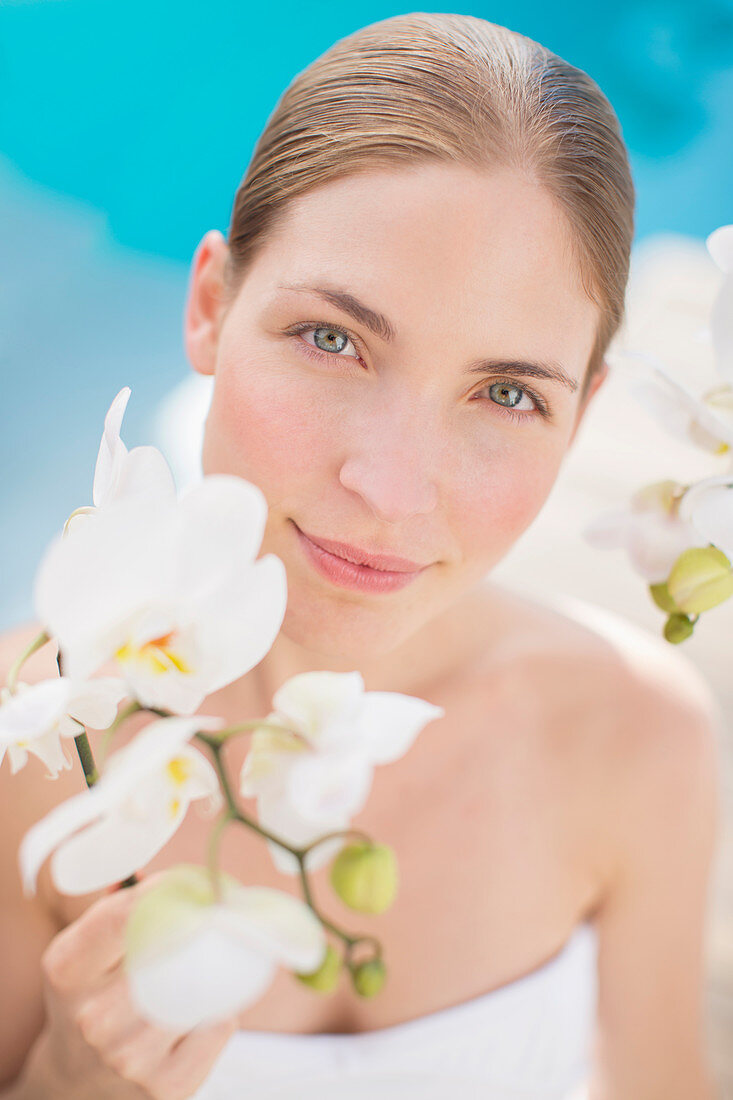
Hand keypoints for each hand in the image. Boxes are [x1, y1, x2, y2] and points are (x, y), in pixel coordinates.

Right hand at [33, 872, 237, 1099]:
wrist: (80, 1083)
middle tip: (219, 911)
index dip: (165, 892)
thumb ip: (121, 908)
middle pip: (169, 953)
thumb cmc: (92, 997)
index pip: (124, 916)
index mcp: (67, 970)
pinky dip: (218, 1011)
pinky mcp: (167, 1086)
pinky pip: (219, 1024)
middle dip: (199, 929)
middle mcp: (93, 1018)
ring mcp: (129, 1058)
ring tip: (201, 967)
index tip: (190, 881)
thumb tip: (171, 875)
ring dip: (211, 972)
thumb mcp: (84, 951)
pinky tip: (199, 1011)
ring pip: (200, 988)